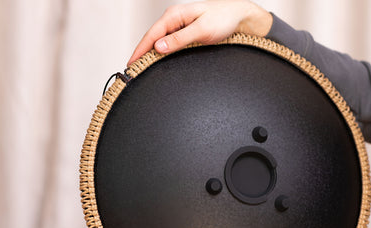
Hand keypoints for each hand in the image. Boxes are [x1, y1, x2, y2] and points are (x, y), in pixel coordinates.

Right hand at [128, 0, 272, 65]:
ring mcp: (178, 25)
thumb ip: (179, 39)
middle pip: (152, 38)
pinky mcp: (184, 32)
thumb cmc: (224, 19)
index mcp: (174, 14)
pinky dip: (161, 52)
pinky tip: (157, 60)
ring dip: (150, 53)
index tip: (131, 64)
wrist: (239, 17)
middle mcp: (174, 18)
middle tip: (132, 70)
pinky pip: (168, 43)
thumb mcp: (201, 30)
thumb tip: (159, 47)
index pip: (151, 34)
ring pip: (159, 41)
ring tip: (141, 67)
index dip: (139, 50)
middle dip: (141, 53)